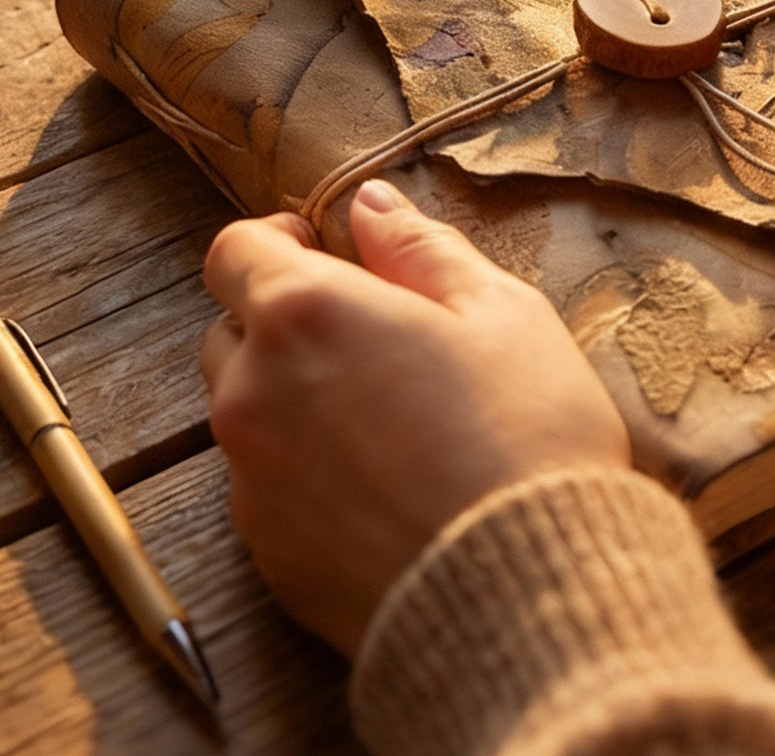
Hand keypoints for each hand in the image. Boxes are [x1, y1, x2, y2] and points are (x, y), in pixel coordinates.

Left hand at [199, 181, 629, 657]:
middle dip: (284, 318)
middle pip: (231, 330)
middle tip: (370, 335)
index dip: (277, 239)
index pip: (234, 251)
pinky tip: (383, 483)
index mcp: (306, 312)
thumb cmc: (524, 431)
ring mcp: (251, 478)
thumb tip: (372, 205)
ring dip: (291, 394)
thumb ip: (421, 249)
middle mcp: (254, 390)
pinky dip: (305, 468)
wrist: (523, 587)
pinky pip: (266, 485)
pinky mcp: (266, 551)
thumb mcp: (501, 311)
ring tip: (385, 416)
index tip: (327, 250)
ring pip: (246, 410)